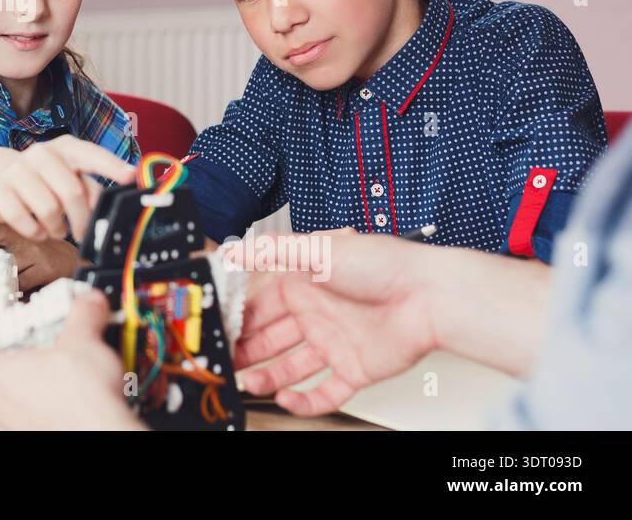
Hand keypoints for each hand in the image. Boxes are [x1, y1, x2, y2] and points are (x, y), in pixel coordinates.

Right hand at [0, 136, 135, 241]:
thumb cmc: (40, 178)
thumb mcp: (67, 176)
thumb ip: (91, 190)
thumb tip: (115, 208)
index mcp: (64, 148)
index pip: (90, 154)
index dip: (111, 165)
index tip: (130, 176)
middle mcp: (41, 154)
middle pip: (72, 192)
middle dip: (81, 220)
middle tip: (82, 234)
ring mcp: (16, 170)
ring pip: (48, 209)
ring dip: (56, 228)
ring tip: (56, 229)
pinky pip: (23, 219)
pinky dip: (34, 232)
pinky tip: (37, 229)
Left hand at [0, 217, 78, 290]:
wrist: (73, 262)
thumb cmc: (40, 253)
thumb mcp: (19, 242)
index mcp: (18, 225)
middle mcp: (27, 233)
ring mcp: (37, 250)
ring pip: (6, 258)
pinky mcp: (46, 268)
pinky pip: (21, 280)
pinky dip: (9, 288)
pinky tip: (2, 291)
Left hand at [0, 288, 139, 429]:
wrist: (101, 434)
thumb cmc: (82, 403)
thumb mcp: (85, 341)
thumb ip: (83, 315)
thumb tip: (88, 303)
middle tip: (13, 358)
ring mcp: (6, 428)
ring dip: (0, 399)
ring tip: (24, 388)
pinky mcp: (26, 440)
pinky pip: (9, 429)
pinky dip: (20, 419)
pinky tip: (43, 412)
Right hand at [232, 232, 436, 415]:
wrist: (430, 296)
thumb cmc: (382, 264)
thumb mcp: (318, 250)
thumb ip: (272, 251)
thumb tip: (232, 249)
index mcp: (302, 284)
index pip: (259, 305)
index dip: (238, 319)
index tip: (218, 330)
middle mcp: (315, 314)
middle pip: (271, 338)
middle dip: (246, 351)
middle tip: (225, 363)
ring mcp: (334, 342)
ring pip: (292, 367)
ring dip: (268, 376)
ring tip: (249, 383)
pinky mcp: (354, 368)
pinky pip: (325, 390)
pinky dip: (305, 399)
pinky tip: (286, 398)